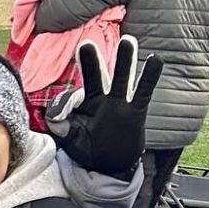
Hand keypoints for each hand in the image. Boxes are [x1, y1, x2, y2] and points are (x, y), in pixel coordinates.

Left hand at [45, 36, 163, 178]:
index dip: (66, 103)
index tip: (59, 116)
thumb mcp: (70, 140)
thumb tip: (52, 116)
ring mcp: (119, 104)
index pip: (71, 96)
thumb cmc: (88, 150)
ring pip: (121, 78)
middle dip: (91, 61)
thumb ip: (61, 128)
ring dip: (124, 61)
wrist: (111, 166)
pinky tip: (156, 60)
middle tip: (86, 44)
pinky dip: (149, 77)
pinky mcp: (135, 112)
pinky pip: (143, 92)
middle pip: (96, 76)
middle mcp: (100, 99)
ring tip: (128, 41)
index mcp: (81, 105)